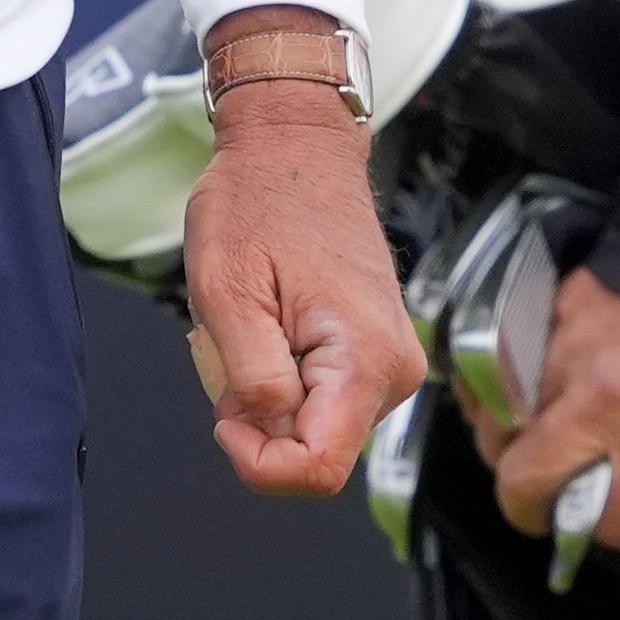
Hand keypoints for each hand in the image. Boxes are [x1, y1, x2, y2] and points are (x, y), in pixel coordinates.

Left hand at [173, 15, 418, 495]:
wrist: (297, 147)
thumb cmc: (258, 202)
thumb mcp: (226, 291)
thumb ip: (251, 376)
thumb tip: (268, 430)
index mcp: (363, 360)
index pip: (317, 471)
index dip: (257, 462)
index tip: (225, 411)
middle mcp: (394, 370)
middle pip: (317, 454)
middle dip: (260, 421)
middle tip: (235, 348)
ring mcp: (391, 362)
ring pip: (316, 429)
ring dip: (270, 397)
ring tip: (257, 326)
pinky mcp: (378, 354)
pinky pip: (323, 401)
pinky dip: (285, 379)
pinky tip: (274, 326)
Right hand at [487, 268, 619, 585]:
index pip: (612, 521)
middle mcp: (594, 401)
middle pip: (523, 483)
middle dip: (529, 511)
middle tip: (546, 508)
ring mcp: (559, 353)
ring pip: (494, 427)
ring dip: (505, 451)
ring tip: (529, 453)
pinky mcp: (543, 311)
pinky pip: (490, 369)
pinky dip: (489, 393)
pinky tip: (507, 402)